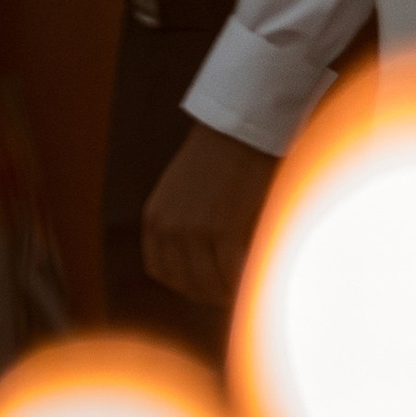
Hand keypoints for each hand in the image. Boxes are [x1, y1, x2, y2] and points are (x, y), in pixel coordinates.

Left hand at [142, 121, 276, 312]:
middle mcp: (167, 227)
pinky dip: (247, 279)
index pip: (161, 271)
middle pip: (188, 283)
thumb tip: (206, 261)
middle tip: (237, 291)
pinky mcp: (223, 228)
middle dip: (213, 292)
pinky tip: (260, 274)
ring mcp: (193, 229)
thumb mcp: (185, 188)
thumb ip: (185, 221)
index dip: (187, 284)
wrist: (242, 123)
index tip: (211, 285)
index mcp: (155, 218)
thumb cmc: (223, 152)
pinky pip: (234, 272)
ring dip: (231, 291)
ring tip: (251, 284)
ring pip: (211, 283)